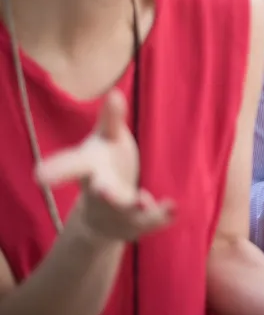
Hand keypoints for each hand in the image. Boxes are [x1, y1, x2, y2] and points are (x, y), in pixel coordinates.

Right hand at [34, 89, 173, 241]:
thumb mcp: (105, 140)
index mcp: (89, 169)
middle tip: (102, 191)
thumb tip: (115, 93)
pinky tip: (174, 207)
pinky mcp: (137, 221)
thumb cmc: (102, 165)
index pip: (73, 167)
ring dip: (134, 206)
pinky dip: (161, 214)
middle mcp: (102, 192)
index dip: (57, 171)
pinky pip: (150, 219)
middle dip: (103, 192)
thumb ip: (111, 121)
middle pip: (101, 193)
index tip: (38, 176)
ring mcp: (119, 210)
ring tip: (143, 201)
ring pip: (126, 210)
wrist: (102, 217)